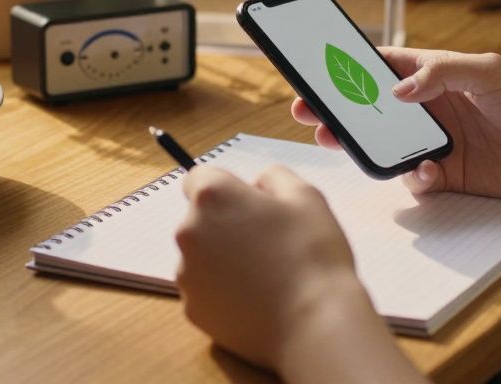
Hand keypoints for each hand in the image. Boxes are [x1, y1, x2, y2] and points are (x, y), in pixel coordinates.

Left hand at [176, 165, 391, 376]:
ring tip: (265, 273)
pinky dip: (223, 291)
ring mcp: (187, 274)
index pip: (199, 177)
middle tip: (266, 241)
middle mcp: (189, 232)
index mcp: (213, 197)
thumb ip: (274, 177)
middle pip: (199, 219)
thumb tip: (257, 186)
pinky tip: (257, 297)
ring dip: (223, 258)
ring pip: (201, 256)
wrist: (313, 323)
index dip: (227, 188)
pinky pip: (205, 290)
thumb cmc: (312, 254)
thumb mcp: (306, 196)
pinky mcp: (193, 309)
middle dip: (225, 224)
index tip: (251, 205)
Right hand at [293, 48, 500, 199]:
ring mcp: (437, 142)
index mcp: (435, 73)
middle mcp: (430, 107)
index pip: (381, 65)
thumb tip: (398, 88)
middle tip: (307, 112)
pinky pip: (413, 178)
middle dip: (337, 109)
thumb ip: (443, 74)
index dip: (347, 67)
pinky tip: (430, 172)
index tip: (314, 69)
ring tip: (338, 142)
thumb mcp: (491, 72)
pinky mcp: (448, 175)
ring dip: (360, 145)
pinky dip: (413, 176)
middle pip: (371, 107)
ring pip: (384, 144)